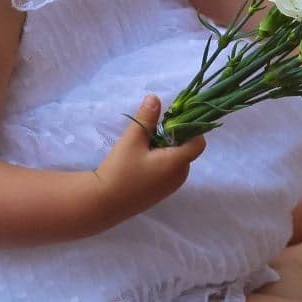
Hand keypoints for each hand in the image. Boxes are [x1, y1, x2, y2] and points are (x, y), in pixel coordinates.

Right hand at [93, 95, 205, 225]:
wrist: (102, 203)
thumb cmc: (120, 170)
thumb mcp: (133, 139)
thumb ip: (147, 118)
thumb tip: (155, 98)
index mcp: (178, 163)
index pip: (199, 142)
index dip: (190, 128)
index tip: (171, 120)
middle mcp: (180, 176)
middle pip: (187, 149)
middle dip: (174, 137)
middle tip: (152, 131)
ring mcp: (171, 187)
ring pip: (177, 160)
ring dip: (166, 149)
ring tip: (143, 146)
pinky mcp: (161, 193)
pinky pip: (169, 171)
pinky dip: (161, 162)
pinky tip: (140, 161)